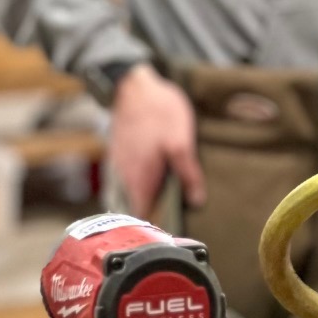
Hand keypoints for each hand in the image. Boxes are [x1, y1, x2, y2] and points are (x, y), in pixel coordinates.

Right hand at [107, 65, 204, 217]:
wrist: (133, 86)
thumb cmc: (158, 112)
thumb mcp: (181, 144)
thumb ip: (188, 174)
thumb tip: (196, 201)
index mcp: (140, 179)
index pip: (144, 216)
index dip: (158, 226)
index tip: (174, 232)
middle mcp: (125, 177)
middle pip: (139, 206)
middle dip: (157, 213)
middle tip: (179, 215)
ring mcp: (121, 165)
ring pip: (136, 191)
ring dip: (152, 197)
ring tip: (174, 197)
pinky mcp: (123, 155)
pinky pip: (133, 178)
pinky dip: (146, 182)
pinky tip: (161, 176)